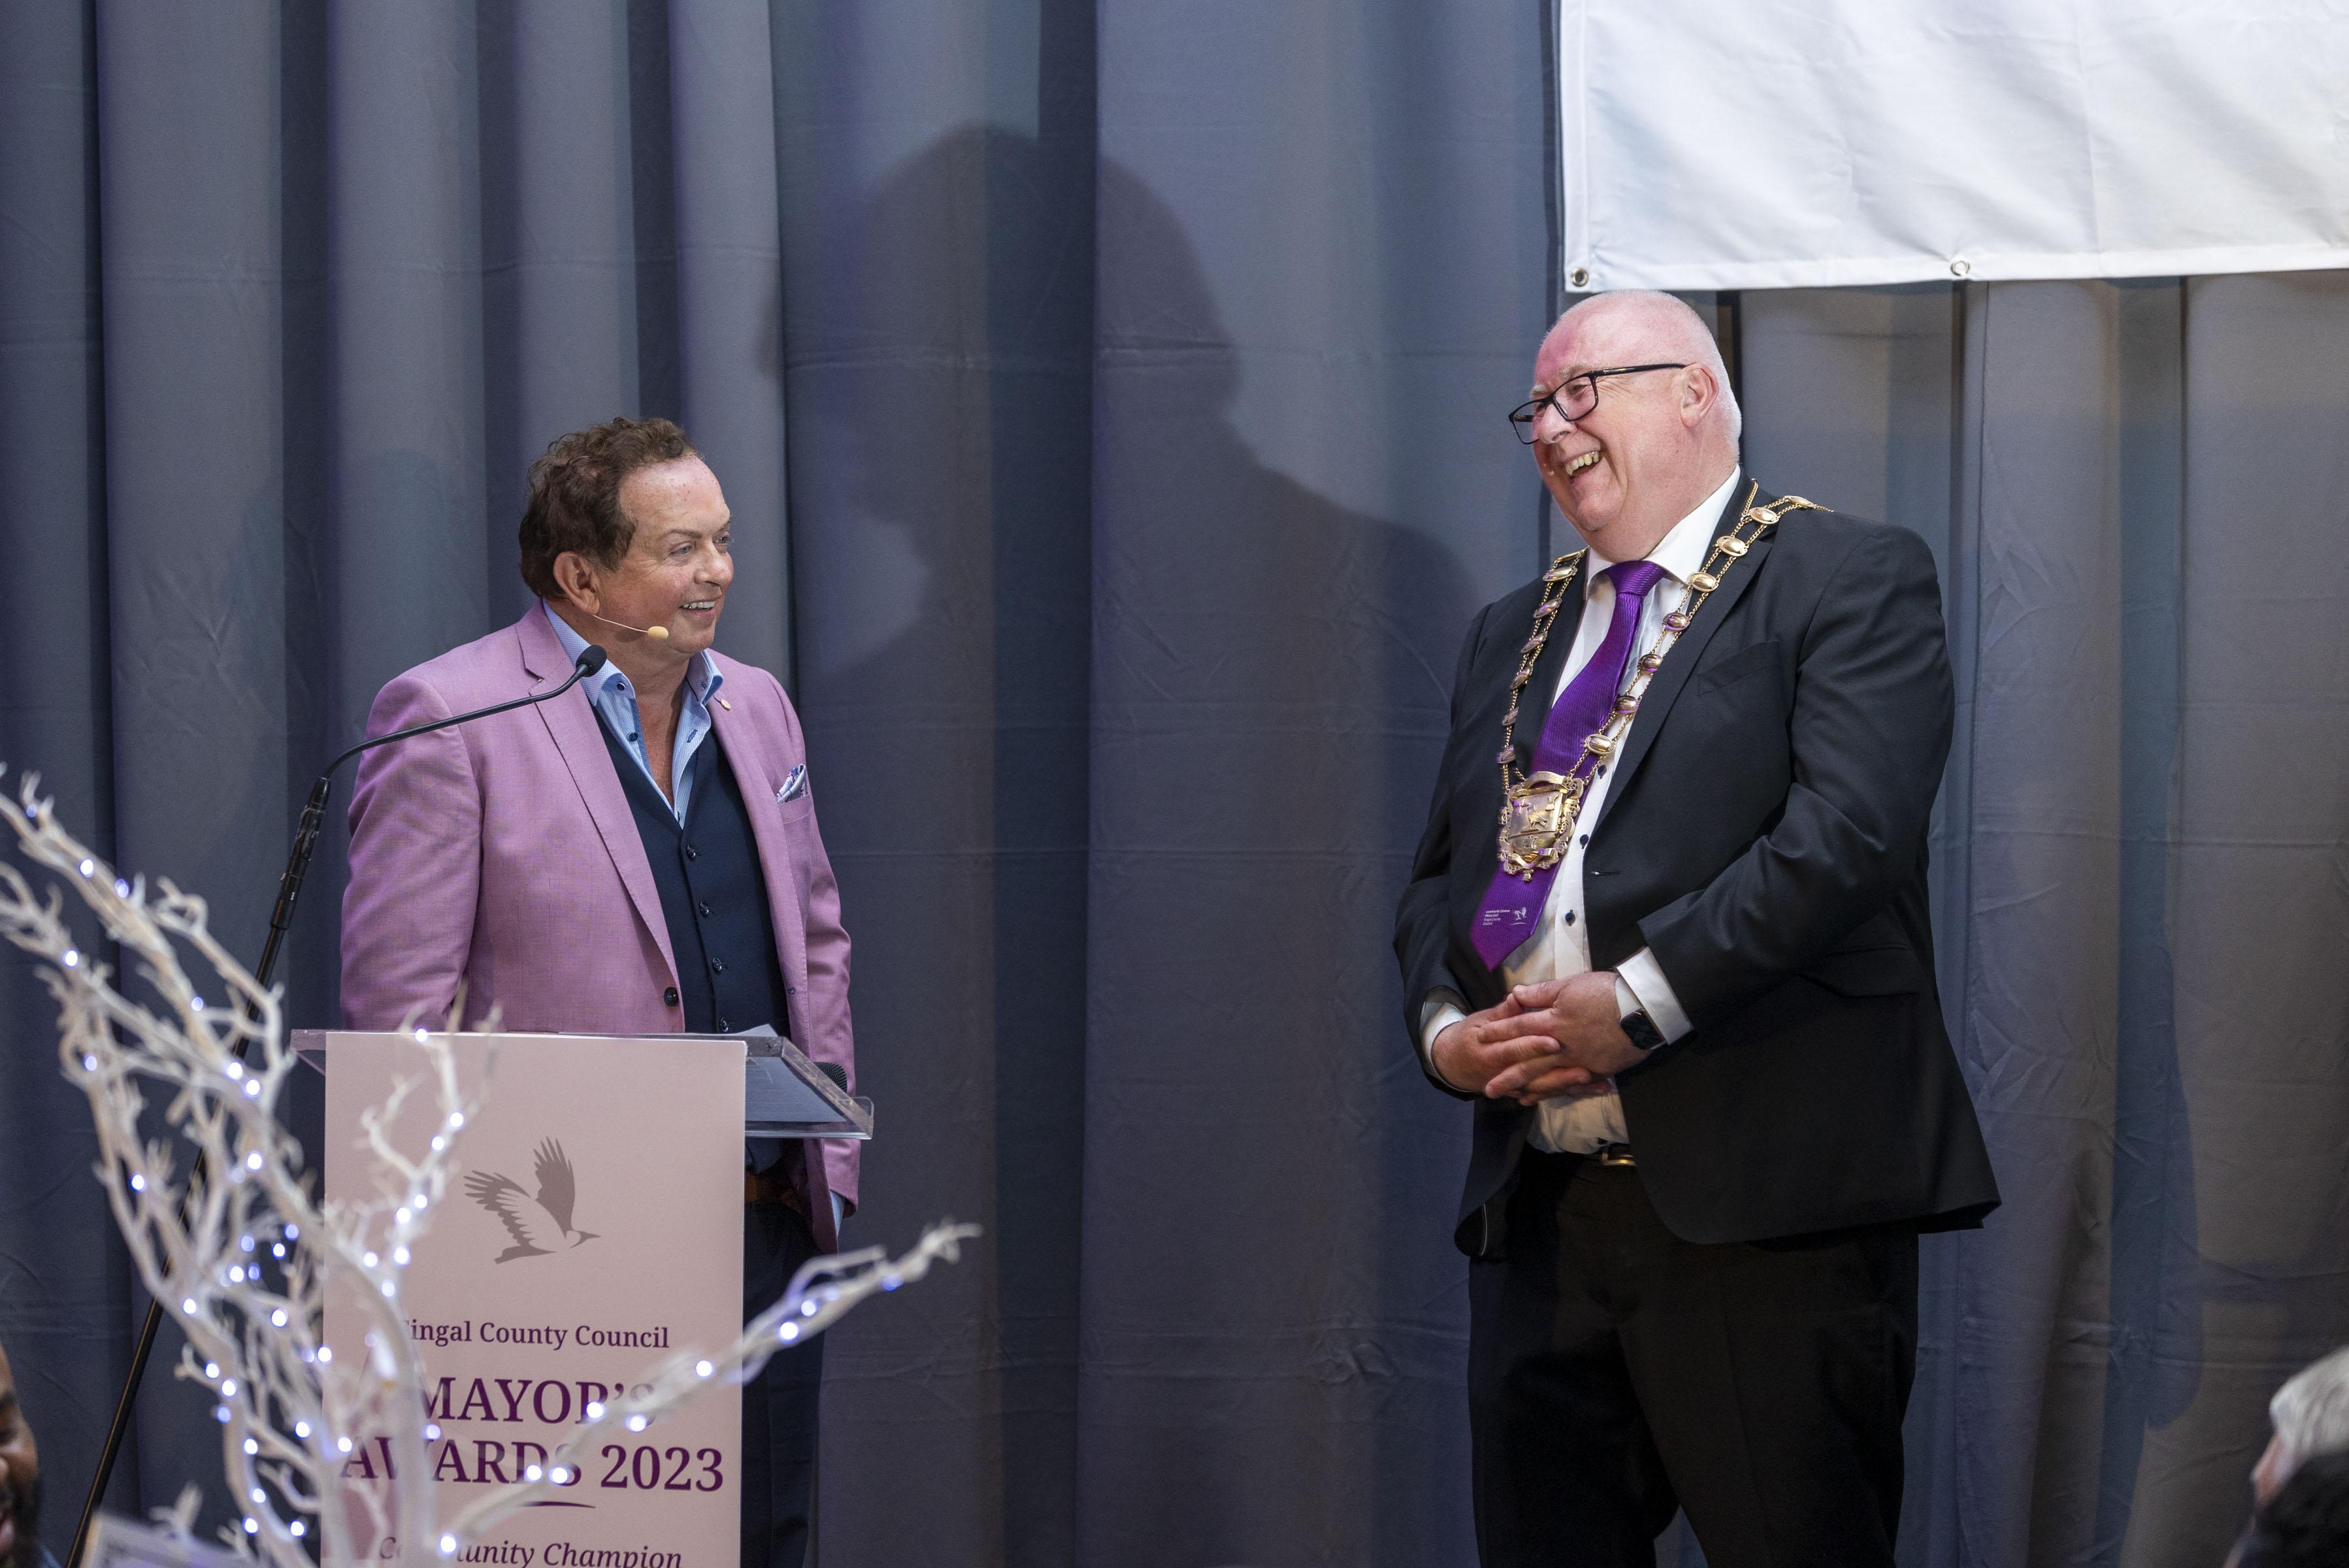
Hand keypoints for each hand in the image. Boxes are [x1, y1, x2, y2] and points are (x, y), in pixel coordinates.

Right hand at [1431, 993, 1597, 1099]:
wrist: (1453, 1063)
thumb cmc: (1471, 1035)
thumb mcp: (1482, 1021)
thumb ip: (1503, 1012)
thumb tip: (1516, 996)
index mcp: (1491, 1051)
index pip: (1514, 1048)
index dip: (1534, 1046)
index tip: (1555, 1042)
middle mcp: (1503, 1073)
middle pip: (1534, 1076)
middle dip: (1560, 1074)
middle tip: (1586, 1071)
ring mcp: (1514, 1086)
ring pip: (1545, 1089)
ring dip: (1572, 1086)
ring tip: (1597, 1082)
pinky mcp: (1524, 1092)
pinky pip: (1550, 1094)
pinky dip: (1573, 1092)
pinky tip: (1596, 1089)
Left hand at [1473, 972, 1642, 1104]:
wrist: (1642, 1008)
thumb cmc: (1607, 991)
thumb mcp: (1571, 985)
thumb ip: (1542, 992)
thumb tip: (1516, 993)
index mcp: (1553, 1021)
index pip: (1519, 1028)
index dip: (1499, 1033)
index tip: (1482, 1039)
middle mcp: (1562, 1046)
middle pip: (1529, 1063)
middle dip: (1507, 1077)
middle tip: (1487, 1090)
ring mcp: (1580, 1061)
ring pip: (1549, 1079)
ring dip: (1530, 1090)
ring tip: (1514, 1099)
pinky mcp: (1598, 1070)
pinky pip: (1573, 1085)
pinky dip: (1559, 1092)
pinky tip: (1548, 1097)